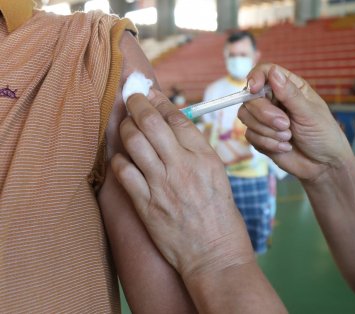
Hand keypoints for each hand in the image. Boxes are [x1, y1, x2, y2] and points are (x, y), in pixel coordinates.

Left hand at [111, 90, 253, 280]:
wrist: (214, 255)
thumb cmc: (220, 217)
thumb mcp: (218, 177)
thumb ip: (197, 152)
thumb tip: (175, 129)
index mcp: (206, 158)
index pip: (178, 118)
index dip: (160, 101)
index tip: (151, 93)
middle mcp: (183, 166)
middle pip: (151, 122)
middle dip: (136, 102)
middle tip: (130, 96)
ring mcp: (162, 185)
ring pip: (134, 141)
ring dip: (126, 127)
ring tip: (126, 124)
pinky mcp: (146, 204)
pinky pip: (123, 171)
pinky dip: (119, 159)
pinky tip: (123, 157)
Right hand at [238, 64, 352, 181]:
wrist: (323, 165)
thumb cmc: (323, 135)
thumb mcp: (309, 113)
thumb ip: (289, 94)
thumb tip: (273, 72)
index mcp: (289, 87)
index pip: (264, 72)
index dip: (255, 78)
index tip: (253, 89)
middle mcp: (274, 100)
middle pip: (250, 96)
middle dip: (265, 114)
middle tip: (286, 125)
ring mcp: (265, 119)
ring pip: (246, 116)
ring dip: (267, 130)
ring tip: (288, 137)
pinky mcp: (260, 136)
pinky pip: (250, 135)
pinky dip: (267, 143)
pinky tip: (285, 147)